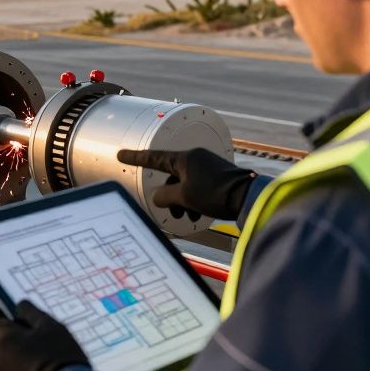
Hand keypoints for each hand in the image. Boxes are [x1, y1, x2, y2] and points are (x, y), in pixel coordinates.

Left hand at [0, 301, 88, 370]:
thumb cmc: (59, 357)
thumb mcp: (50, 327)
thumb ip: (31, 312)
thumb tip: (19, 305)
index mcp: (2, 340)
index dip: (0, 311)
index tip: (12, 307)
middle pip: (1, 340)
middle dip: (15, 335)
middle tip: (38, 334)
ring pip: (7, 359)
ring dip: (19, 355)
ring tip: (44, 358)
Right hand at [116, 147, 254, 220]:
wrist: (248, 197)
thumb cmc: (215, 193)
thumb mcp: (183, 196)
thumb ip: (164, 196)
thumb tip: (159, 197)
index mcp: (185, 158)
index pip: (154, 157)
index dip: (136, 158)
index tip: (122, 154)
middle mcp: (196, 159)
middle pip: (171, 177)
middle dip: (170, 197)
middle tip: (174, 212)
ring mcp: (208, 167)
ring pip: (185, 184)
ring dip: (183, 202)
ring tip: (190, 216)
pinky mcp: (218, 177)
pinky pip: (198, 187)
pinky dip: (195, 200)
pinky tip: (201, 214)